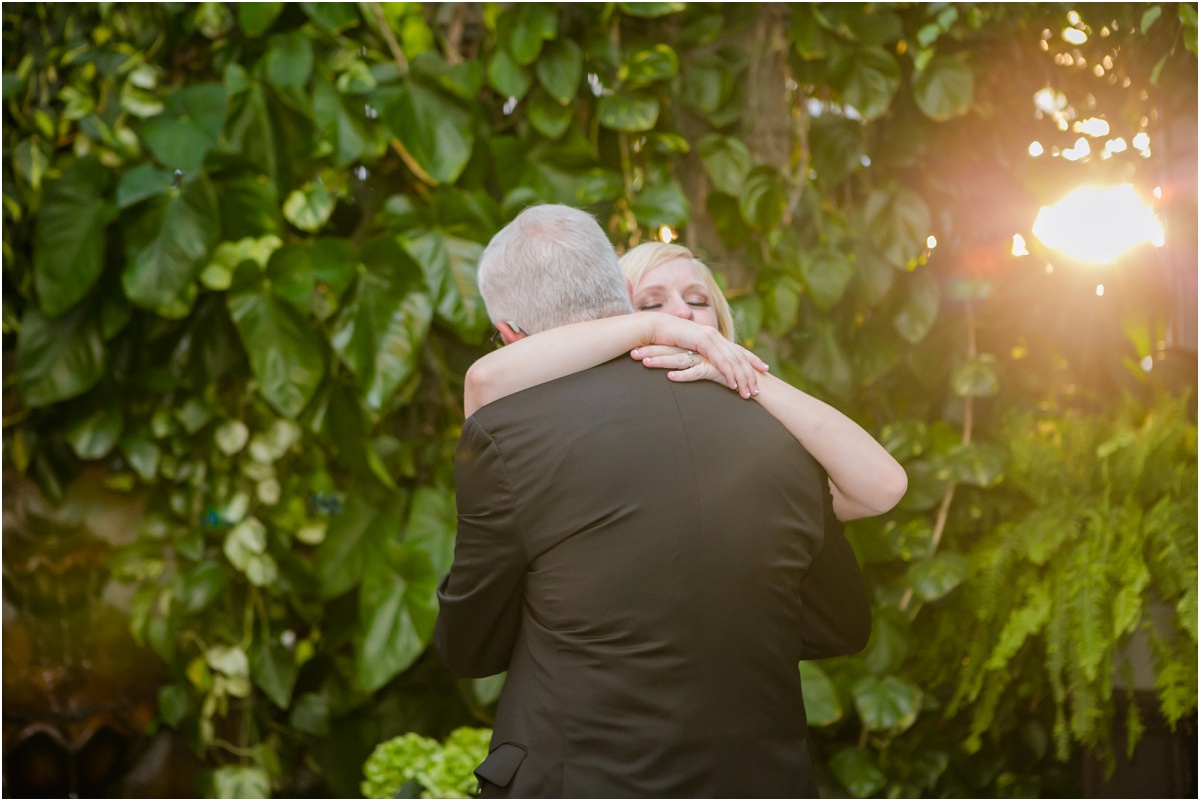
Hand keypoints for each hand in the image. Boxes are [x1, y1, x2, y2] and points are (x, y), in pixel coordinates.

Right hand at [630, 318, 767, 397]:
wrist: (653, 327)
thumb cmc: (665, 339)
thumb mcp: (686, 348)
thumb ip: (697, 354)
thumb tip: (702, 362)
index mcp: (713, 336)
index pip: (737, 349)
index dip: (752, 359)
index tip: (764, 369)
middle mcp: (715, 336)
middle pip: (739, 357)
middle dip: (751, 374)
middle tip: (758, 391)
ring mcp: (710, 337)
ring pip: (733, 360)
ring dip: (742, 378)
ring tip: (748, 393)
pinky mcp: (702, 341)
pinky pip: (719, 360)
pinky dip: (728, 373)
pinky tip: (733, 385)